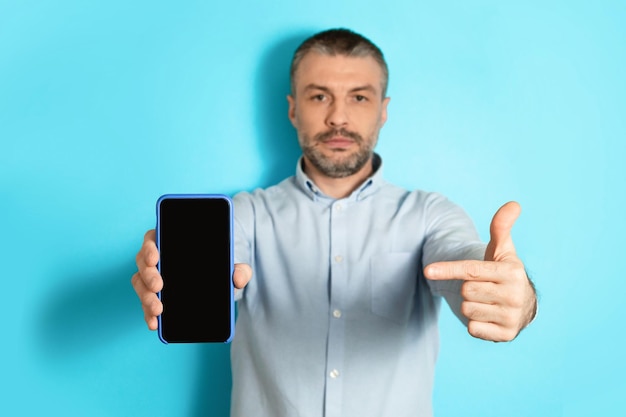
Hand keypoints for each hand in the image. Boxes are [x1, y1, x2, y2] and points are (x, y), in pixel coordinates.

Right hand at [131, 229, 252, 329]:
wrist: (216, 283)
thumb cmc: (218, 267)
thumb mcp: (232, 266)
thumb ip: (239, 269)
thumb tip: (238, 278)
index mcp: (171, 242)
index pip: (153, 238)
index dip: (150, 247)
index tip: (155, 258)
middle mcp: (156, 259)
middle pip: (143, 263)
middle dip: (148, 276)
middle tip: (158, 287)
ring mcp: (152, 278)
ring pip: (140, 284)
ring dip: (146, 297)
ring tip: (158, 310)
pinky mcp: (154, 296)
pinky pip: (146, 304)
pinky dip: (148, 314)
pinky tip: (154, 323)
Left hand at [424, 201, 536, 341]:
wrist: (524, 306)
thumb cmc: (505, 273)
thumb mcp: (503, 251)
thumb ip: (501, 227)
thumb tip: (513, 204)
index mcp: (512, 272)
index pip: (471, 270)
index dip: (448, 269)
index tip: (427, 271)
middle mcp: (514, 295)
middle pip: (466, 291)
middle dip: (468, 288)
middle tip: (483, 287)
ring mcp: (511, 316)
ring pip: (467, 310)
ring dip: (471, 306)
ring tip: (486, 301)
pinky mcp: (506, 335)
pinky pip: (473, 328)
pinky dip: (476, 324)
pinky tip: (488, 317)